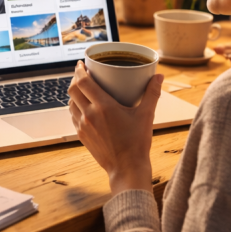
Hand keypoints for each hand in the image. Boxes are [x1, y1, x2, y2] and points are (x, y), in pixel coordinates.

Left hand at [68, 61, 163, 195]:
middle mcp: (89, 114)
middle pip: (73, 90)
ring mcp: (83, 125)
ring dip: (74, 93)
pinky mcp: (81, 135)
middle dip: (75, 78)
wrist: (126, 168)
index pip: (83, 82)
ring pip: (71, 102)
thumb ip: (152, 94)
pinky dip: (75, 106)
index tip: (82, 63)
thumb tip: (159, 76)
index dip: (79, 70)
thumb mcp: (146, 116)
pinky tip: (83, 105)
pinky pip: (73, 115)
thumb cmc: (137, 142)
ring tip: (82, 87)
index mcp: (103, 107)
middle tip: (82, 73)